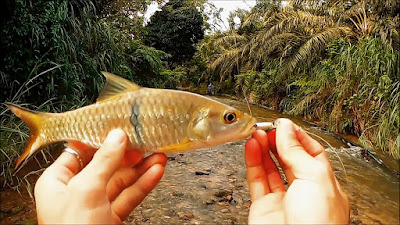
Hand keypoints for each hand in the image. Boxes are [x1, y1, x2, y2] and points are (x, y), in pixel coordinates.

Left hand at [34, 129, 166, 223]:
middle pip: (105, 165)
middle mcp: (75, 192)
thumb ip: (104, 160)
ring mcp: (95, 206)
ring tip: (159, 155)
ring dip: (141, 168)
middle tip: (145, 141)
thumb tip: (117, 136)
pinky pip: (129, 196)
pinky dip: (143, 184)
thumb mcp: (86, 189)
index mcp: (57, 182)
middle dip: (128, 154)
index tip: (119, 128)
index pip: (79, 151)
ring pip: (121, 181)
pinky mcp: (111, 217)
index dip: (100, 139)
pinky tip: (156, 172)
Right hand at [245, 119, 348, 223]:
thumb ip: (296, 151)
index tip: (284, 124)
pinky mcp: (263, 207)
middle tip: (268, 126)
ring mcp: (283, 199)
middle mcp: (304, 192)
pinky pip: (256, 179)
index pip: (311, 153)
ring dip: (263, 148)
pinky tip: (250, 147)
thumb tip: (285, 128)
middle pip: (289, 159)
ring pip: (271, 168)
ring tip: (256, 133)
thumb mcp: (314, 178)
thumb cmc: (318, 224)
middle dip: (278, 140)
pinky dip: (252, 161)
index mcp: (324, 185)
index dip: (297, 137)